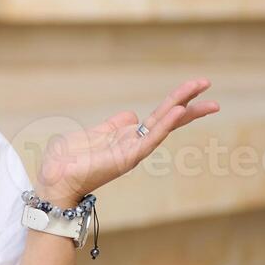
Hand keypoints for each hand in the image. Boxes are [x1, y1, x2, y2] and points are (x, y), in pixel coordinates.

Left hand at [34, 78, 219, 205]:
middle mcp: (135, 144)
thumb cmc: (69, 160)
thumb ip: (114, 125)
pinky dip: (165, 125)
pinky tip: (178, 112)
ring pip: (163, 125)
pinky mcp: (126, 158)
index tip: (197, 86)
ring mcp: (133, 151)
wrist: (54, 179)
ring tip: (203, 94)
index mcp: (128, 137)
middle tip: (209, 85)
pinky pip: (150, 139)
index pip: (159, 116)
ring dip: (183, 108)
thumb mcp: (94, 134)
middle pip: (167, 118)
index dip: (177, 101)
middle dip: (189, 102)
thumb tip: (132, 114)